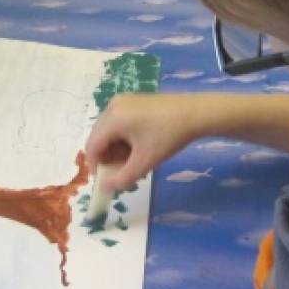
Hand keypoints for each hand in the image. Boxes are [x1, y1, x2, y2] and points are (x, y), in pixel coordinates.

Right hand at [84, 93, 201, 191]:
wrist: (196, 113)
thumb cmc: (168, 137)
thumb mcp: (145, 162)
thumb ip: (122, 178)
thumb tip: (104, 187)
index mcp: (112, 118)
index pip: (92, 146)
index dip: (96, 167)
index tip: (108, 181)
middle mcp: (113, 106)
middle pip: (99, 138)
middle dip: (108, 158)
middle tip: (124, 172)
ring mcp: (123, 101)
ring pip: (109, 132)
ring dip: (117, 150)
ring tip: (135, 161)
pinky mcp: (133, 101)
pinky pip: (119, 123)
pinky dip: (124, 138)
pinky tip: (139, 147)